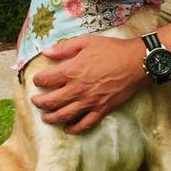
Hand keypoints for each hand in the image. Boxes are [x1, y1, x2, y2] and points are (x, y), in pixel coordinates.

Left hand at [30, 35, 146, 133]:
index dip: (38, 80)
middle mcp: (77, 89)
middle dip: (39, 102)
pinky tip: (68, 128)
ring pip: (63, 115)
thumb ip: (64, 47)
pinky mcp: (101, 109)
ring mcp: (89, 102)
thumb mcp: (86, 41)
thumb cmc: (111, 49)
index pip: (45, 80)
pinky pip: (84, 124)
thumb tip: (47, 52)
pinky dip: (74, 128)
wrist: (135, 62)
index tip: (37, 80)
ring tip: (45, 117)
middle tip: (36, 101)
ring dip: (51, 117)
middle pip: (50, 101)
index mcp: (71, 71)